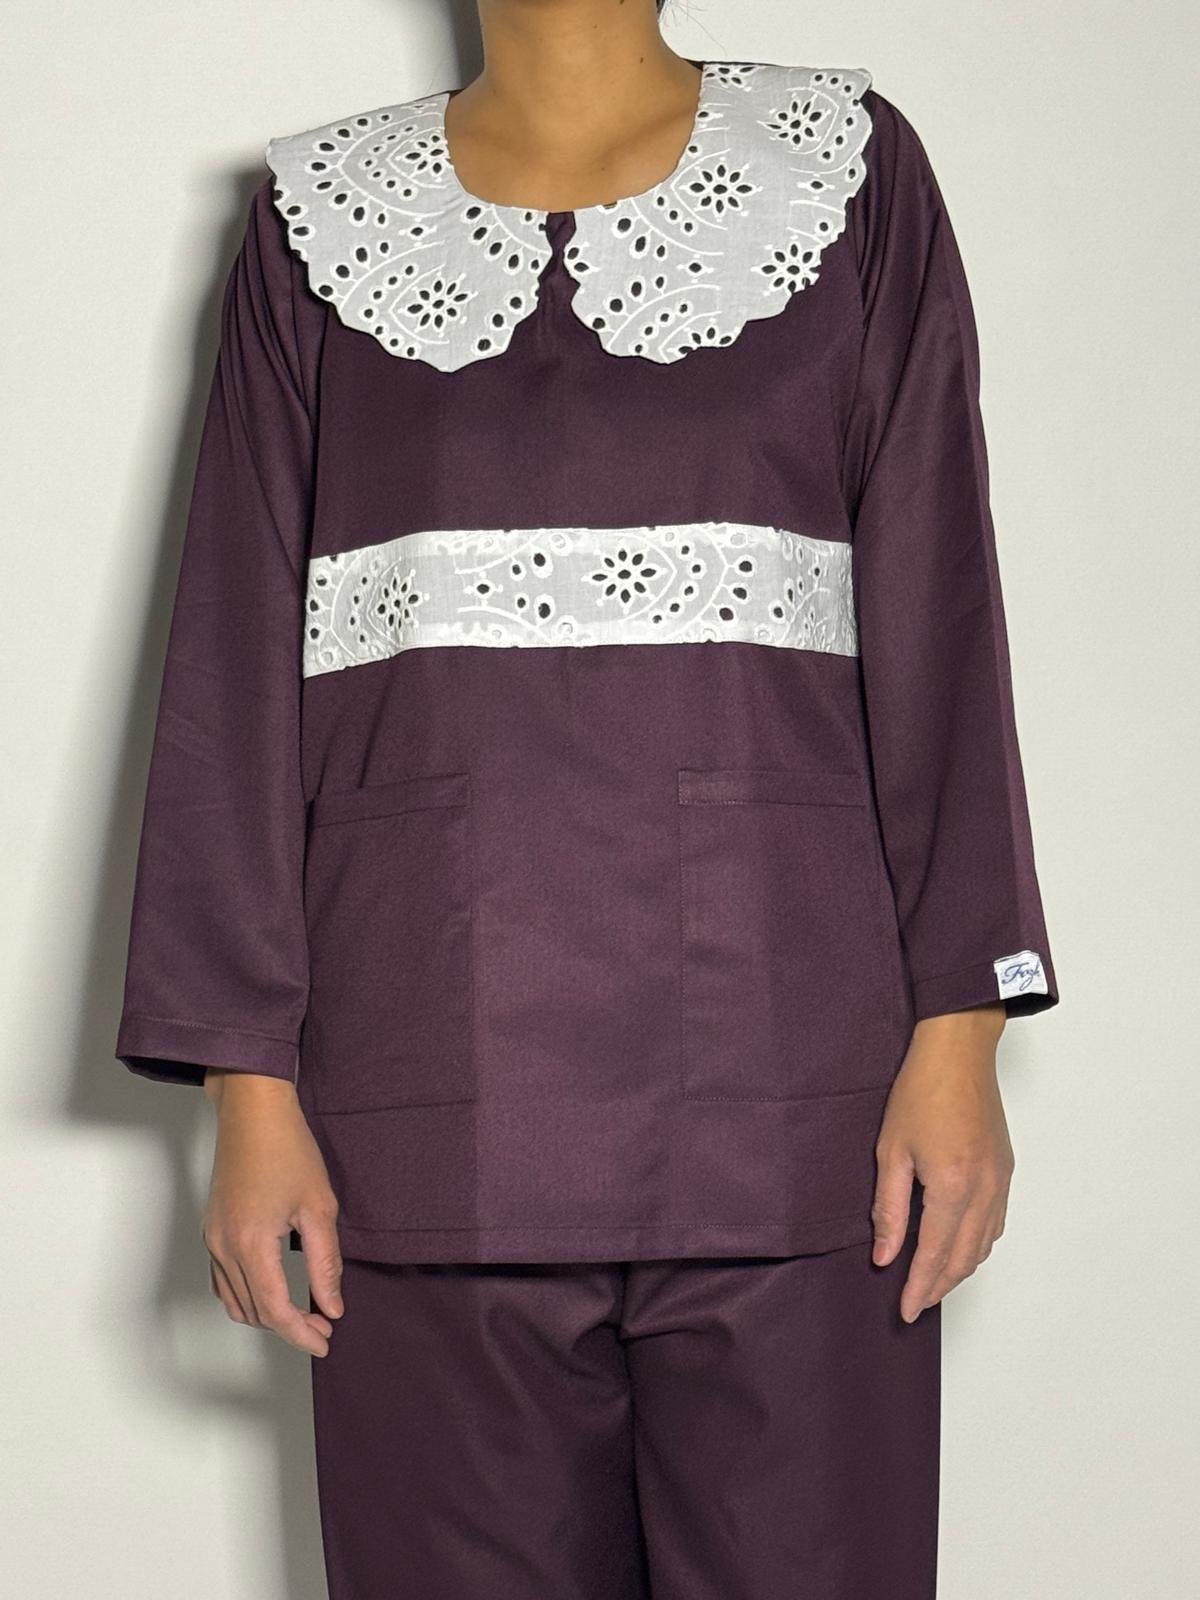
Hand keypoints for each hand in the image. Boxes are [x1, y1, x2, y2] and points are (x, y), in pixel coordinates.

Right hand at [200, 1069, 343, 1355]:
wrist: (253, 1112)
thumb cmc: (288, 1148)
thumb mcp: (319, 1207)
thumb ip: (325, 1264)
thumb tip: (332, 1306)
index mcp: (251, 1243)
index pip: (275, 1309)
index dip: (301, 1333)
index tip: (325, 1341)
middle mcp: (224, 1247)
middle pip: (254, 1311)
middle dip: (289, 1327)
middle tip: (323, 1326)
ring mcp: (213, 1239)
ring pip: (235, 1301)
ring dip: (267, 1315)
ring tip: (303, 1313)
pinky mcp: (212, 1230)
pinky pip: (224, 1281)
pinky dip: (248, 1296)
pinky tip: (275, 1290)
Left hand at [871, 1003, 1012, 1322]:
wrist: (959, 1051)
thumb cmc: (921, 1090)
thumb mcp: (891, 1150)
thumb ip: (889, 1209)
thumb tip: (884, 1254)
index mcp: (951, 1186)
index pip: (934, 1255)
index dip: (919, 1288)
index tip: (905, 1311)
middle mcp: (983, 1190)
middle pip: (963, 1259)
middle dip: (939, 1287)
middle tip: (915, 1305)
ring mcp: (999, 1181)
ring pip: (983, 1245)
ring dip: (959, 1269)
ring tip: (932, 1282)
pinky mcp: (1005, 1171)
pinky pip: (995, 1223)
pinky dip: (976, 1245)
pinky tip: (958, 1247)